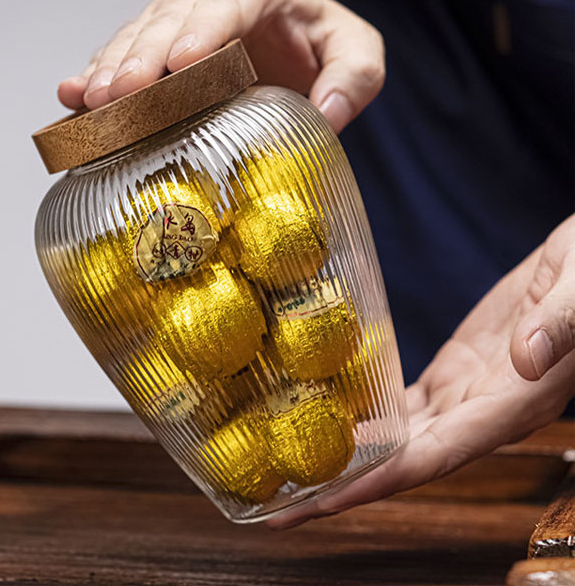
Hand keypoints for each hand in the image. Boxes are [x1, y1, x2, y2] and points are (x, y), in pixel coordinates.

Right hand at [58, 0, 384, 133]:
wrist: (262, 2)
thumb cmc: (305, 29)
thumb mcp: (351, 44)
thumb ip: (354, 75)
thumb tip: (328, 117)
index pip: (230, 1)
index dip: (206, 28)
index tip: (185, 61)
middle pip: (167, 22)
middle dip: (143, 58)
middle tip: (123, 95)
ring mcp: (168, 20)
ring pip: (134, 38)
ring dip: (111, 70)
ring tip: (91, 102)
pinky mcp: (146, 44)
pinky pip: (115, 56)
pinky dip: (92, 77)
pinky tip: (70, 98)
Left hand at [269, 214, 574, 528]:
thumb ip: (559, 324)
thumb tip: (527, 359)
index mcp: (515, 403)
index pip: (437, 456)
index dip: (381, 481)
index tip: (325, 500)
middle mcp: (486, 412)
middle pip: (406, 462)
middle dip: (345, 487)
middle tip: (281, 504)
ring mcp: (468, 393)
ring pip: (402, 438)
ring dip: (351, 459)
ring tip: (293, 469)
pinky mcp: (457, 370)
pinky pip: (406, 404)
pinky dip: (370, 419)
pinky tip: (333, 419)